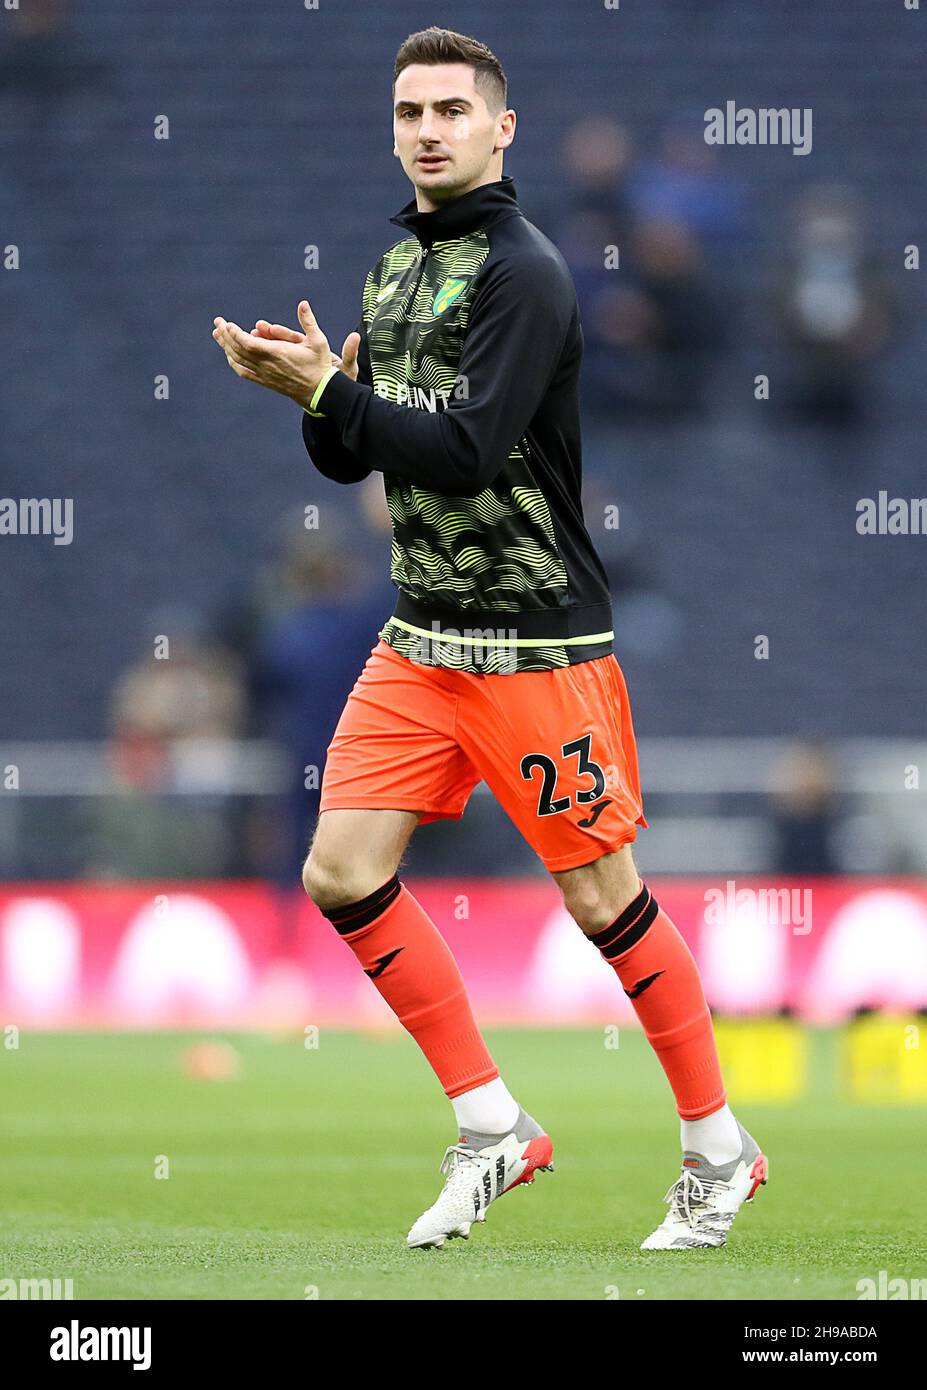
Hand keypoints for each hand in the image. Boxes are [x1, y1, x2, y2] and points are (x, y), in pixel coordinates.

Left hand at [212, 301, 341, 403]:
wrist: (321, 391)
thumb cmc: (320, 365)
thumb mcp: (318, 341)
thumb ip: (309, 321)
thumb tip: (303, 303)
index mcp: (277, 353)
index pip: (249, 343)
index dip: (235, 334)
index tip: (227, 324)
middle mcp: (267, 365)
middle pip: (239, 350)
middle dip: (226, 335)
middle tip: (218, 322)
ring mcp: (265, 374)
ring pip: (239, 360)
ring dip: (226, 347)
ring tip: (218, 335)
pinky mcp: (266, 381)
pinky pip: (244, 372)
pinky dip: (234, 363)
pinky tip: (229, 355)